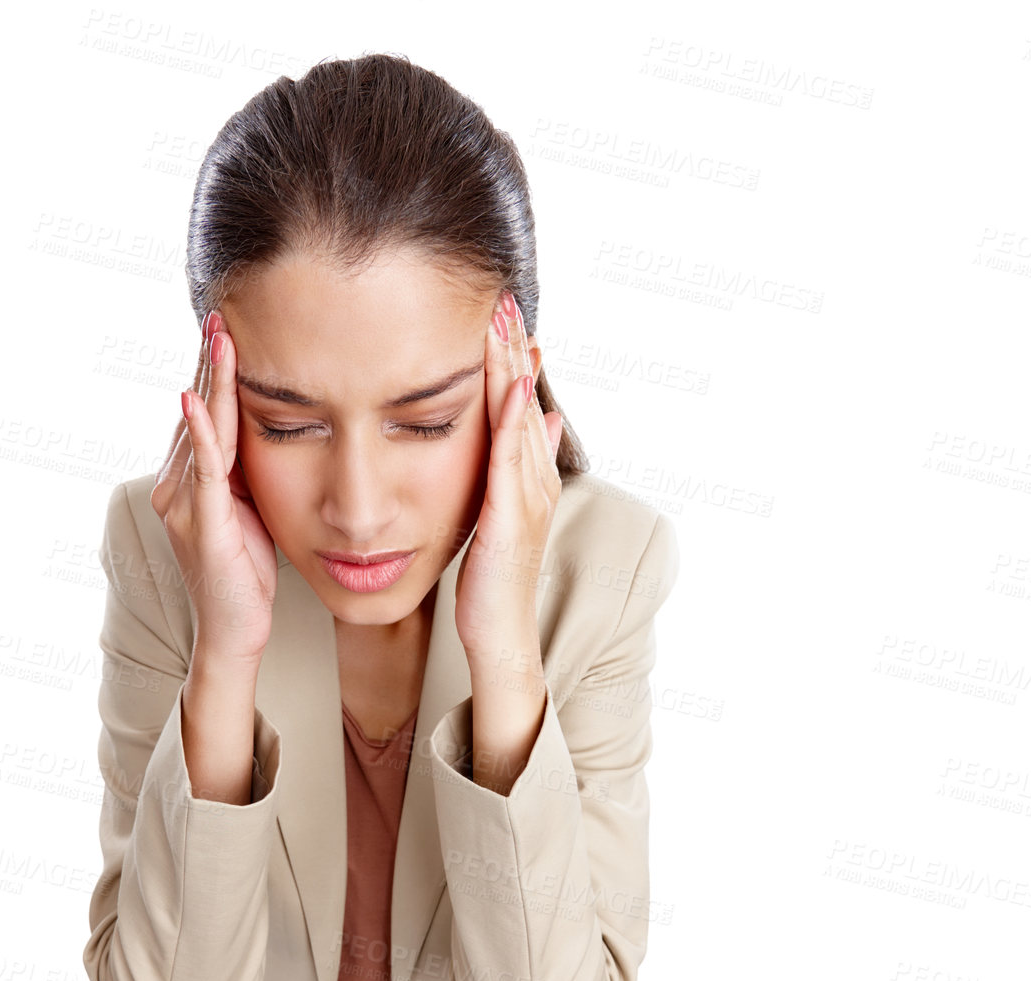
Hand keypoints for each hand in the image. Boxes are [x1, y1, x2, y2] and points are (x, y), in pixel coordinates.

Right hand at [150, 310, 276, 665]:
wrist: (236, 633)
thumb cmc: (246, 576)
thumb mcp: (250, 511)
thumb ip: (244, 473)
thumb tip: (264, 432)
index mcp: (190, 481)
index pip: (203, 414)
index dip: (213, 371)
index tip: (227, 327)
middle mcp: (175, 487)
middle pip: (195, 412)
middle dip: (208, 362)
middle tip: (221, 313)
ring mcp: (183, 506)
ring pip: (199, 431)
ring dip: (209, 382)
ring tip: (219, 337)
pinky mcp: (202, 526)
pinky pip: (203, 471)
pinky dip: (201, 433)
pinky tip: (197, 399)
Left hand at [454, 288, 563, 666]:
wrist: (500, 634)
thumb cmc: (491, 584)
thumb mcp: (499, 517)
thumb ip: (514, 472)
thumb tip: (538, 424)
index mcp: (529, 477)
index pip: (518, 405)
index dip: (510, 358)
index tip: (498, 312)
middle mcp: (535, 479)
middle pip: (524, 400)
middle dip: (513, 347)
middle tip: (503, 296)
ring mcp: (528, 496)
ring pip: (521, 419)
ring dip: (513, 367)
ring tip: (505, 322)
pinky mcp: (512, 515)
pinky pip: (513, 458)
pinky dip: (514, 419)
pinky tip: (512, 385)